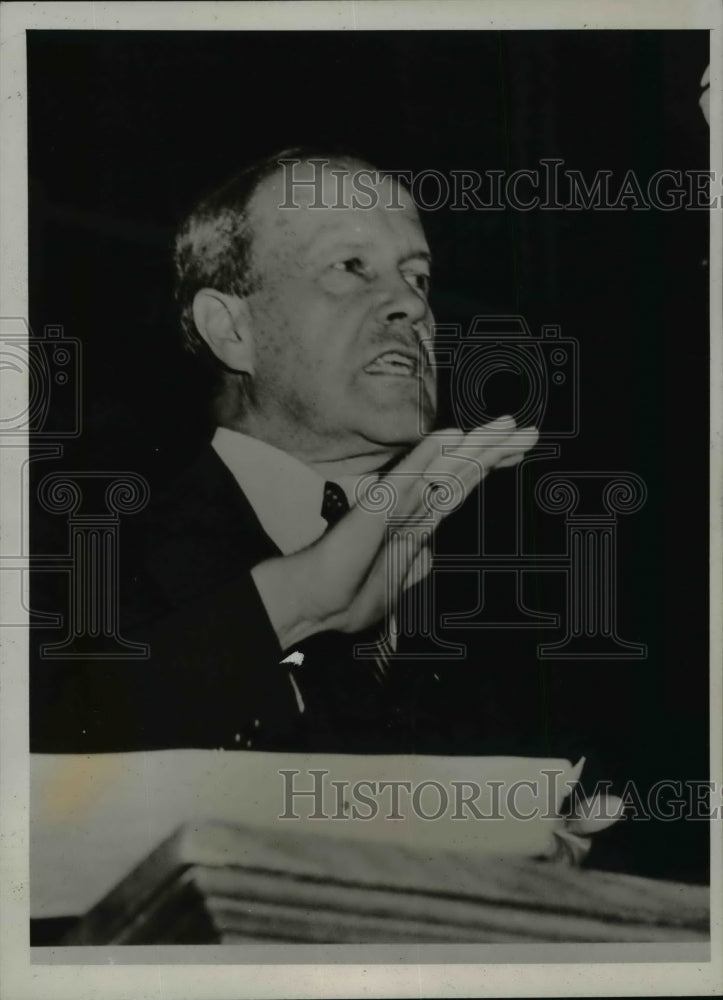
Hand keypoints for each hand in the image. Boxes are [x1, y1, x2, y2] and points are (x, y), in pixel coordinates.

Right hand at [251, 416, 537, 649]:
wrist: (317, 603)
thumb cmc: (349, 593)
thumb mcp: (395, 583)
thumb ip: (415, 564)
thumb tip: (433, 551)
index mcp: (416, 520)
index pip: (460, 486)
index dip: (488, 466)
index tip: (517, 450)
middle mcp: (410, 505)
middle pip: (460, 472)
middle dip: (494, 450)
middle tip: (529, 431)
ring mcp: (396, 503)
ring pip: (443, 469)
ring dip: (477, 447)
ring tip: (508, 426)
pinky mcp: (377, 508)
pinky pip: (407, 478)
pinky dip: (429, 456)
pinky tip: (451, 436)